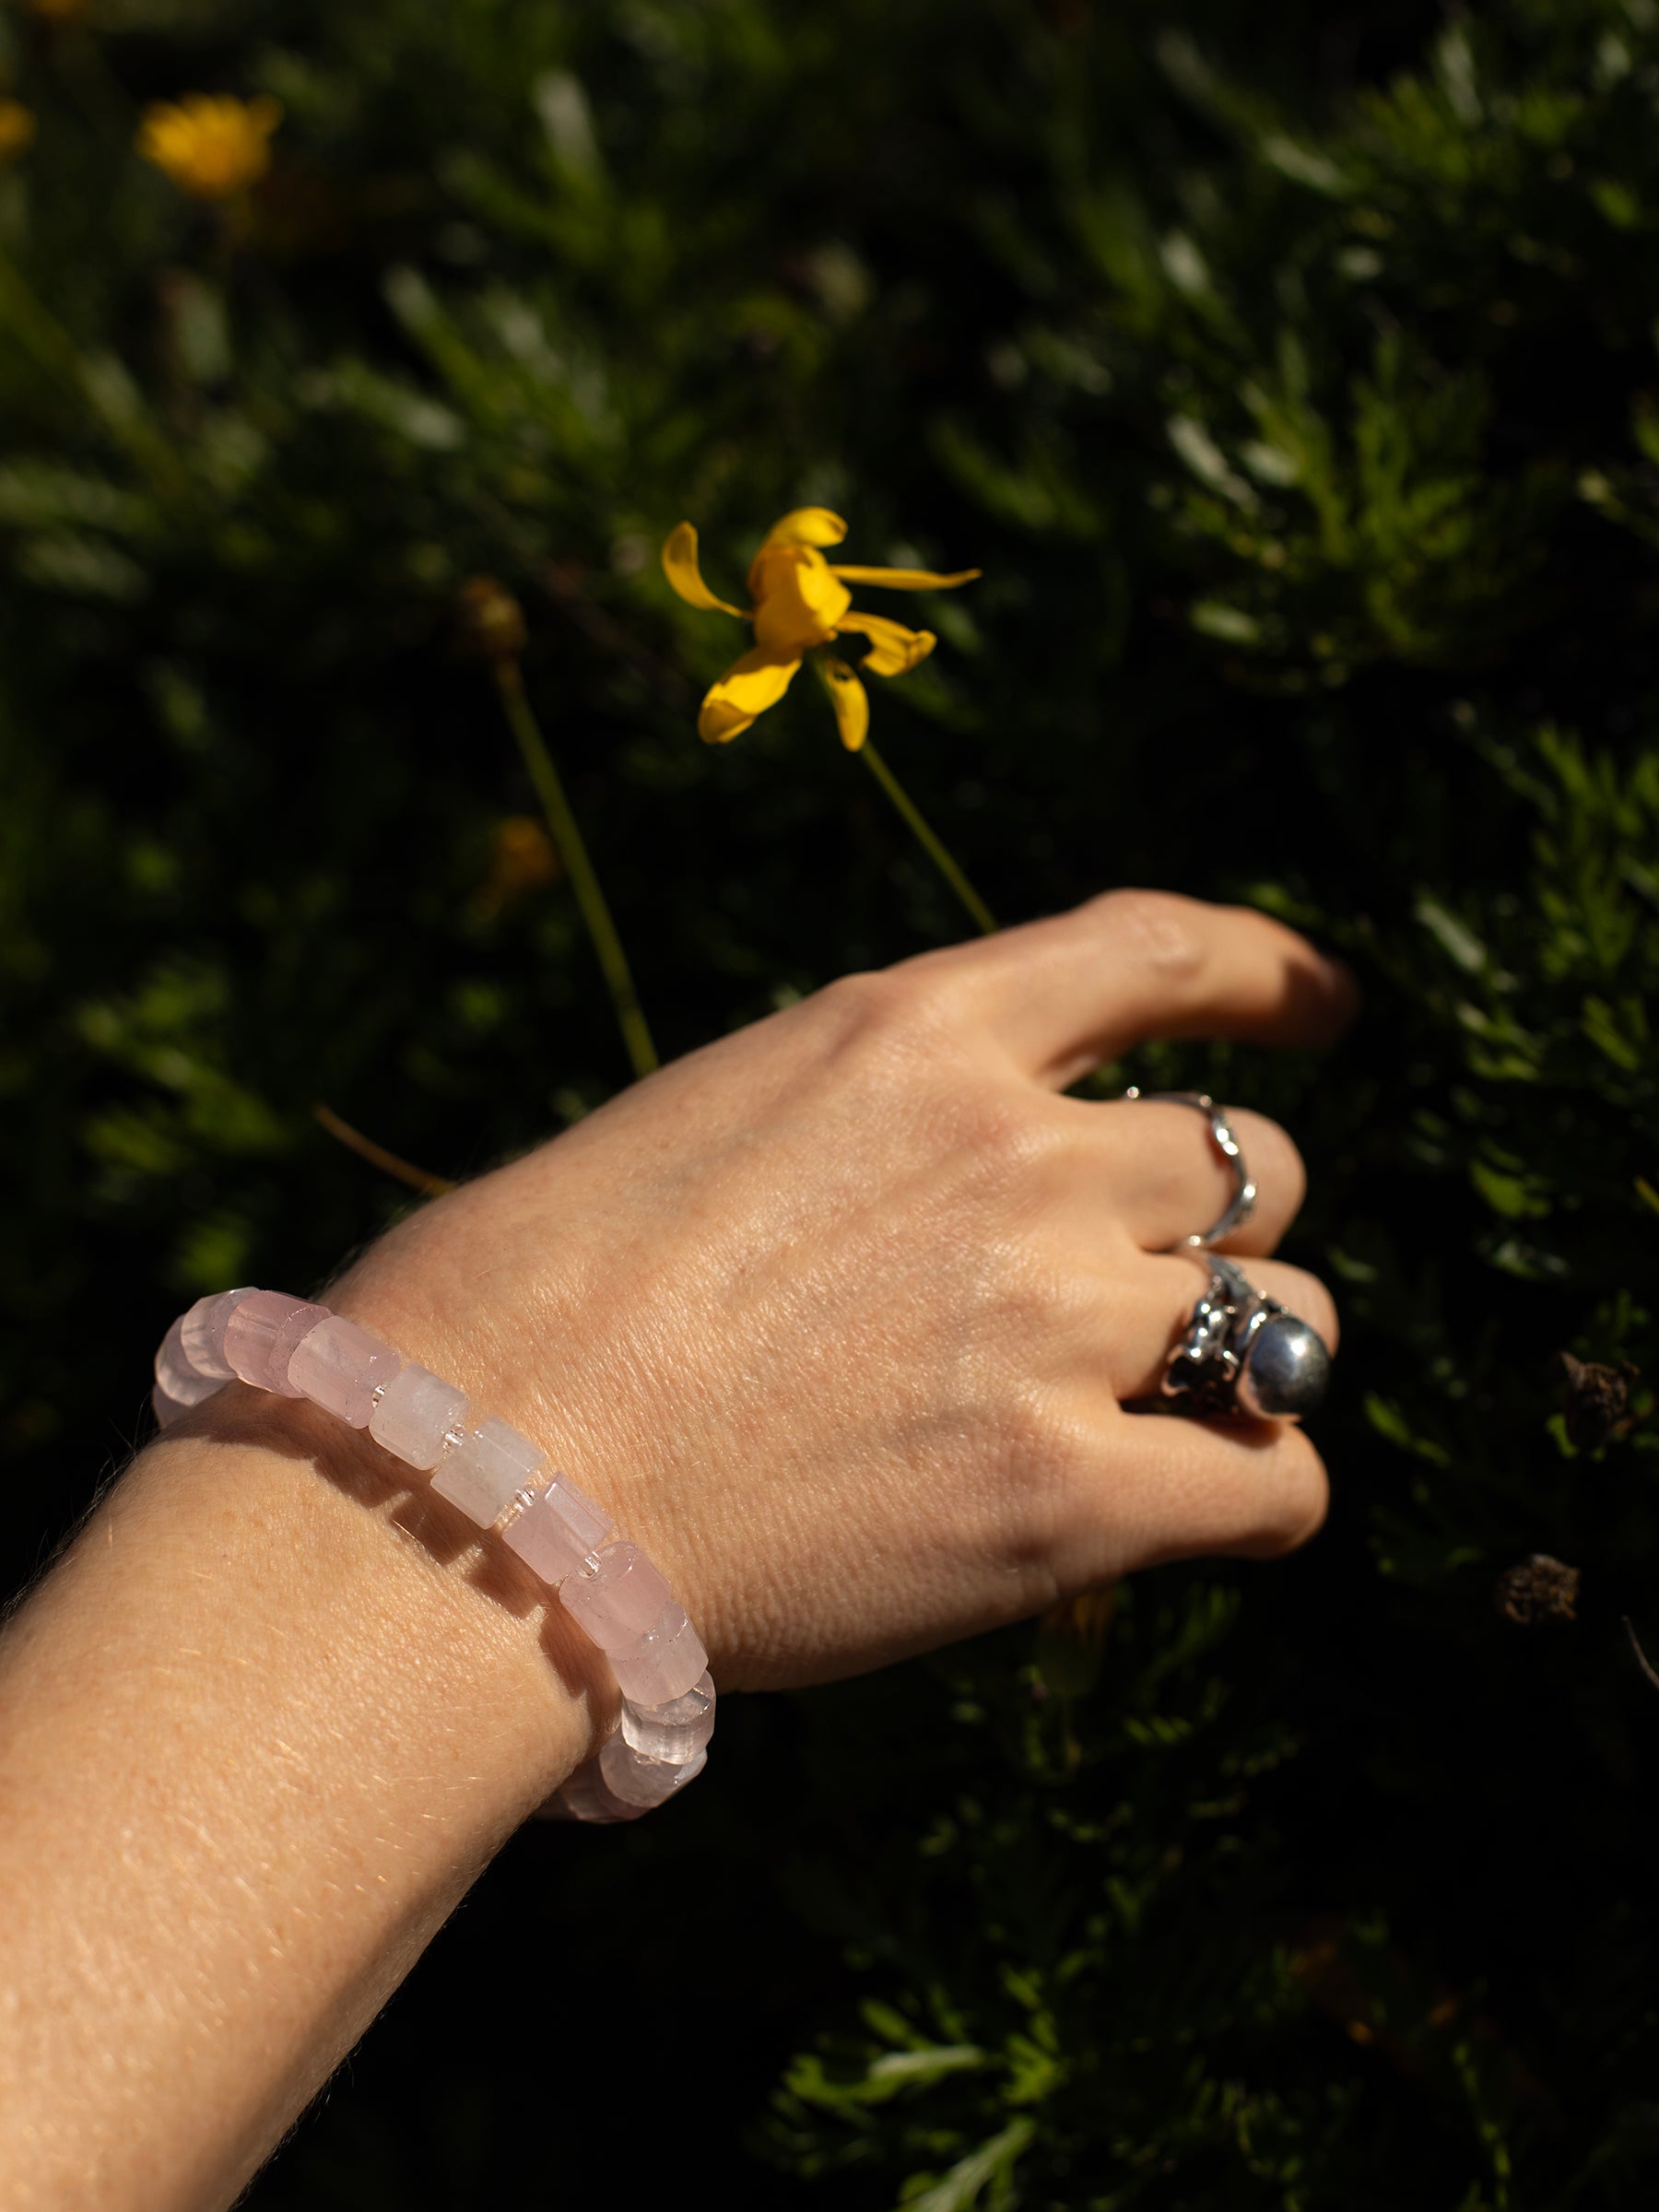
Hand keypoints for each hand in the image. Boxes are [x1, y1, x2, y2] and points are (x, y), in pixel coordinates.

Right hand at [337, 890, 1352, 1693]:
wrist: (471, 1480)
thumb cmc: (522, 1305)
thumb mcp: (708, 1124)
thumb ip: (871, 1132)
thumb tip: (972, 1201)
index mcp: (910, 1032)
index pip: (1157, 953)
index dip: (1271, 976)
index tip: (1326, 1010)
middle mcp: (1014, 1154)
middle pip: (1250, 1161)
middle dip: (1217, 1226)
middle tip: (1153, 1295)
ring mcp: (1049, 1323)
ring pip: (1288, 1318)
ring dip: (1254, 1356)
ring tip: (1187, 1405)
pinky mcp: (1060, 1500)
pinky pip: (1275, 1484)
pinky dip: (1265, 1494)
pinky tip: (1215, 1509)